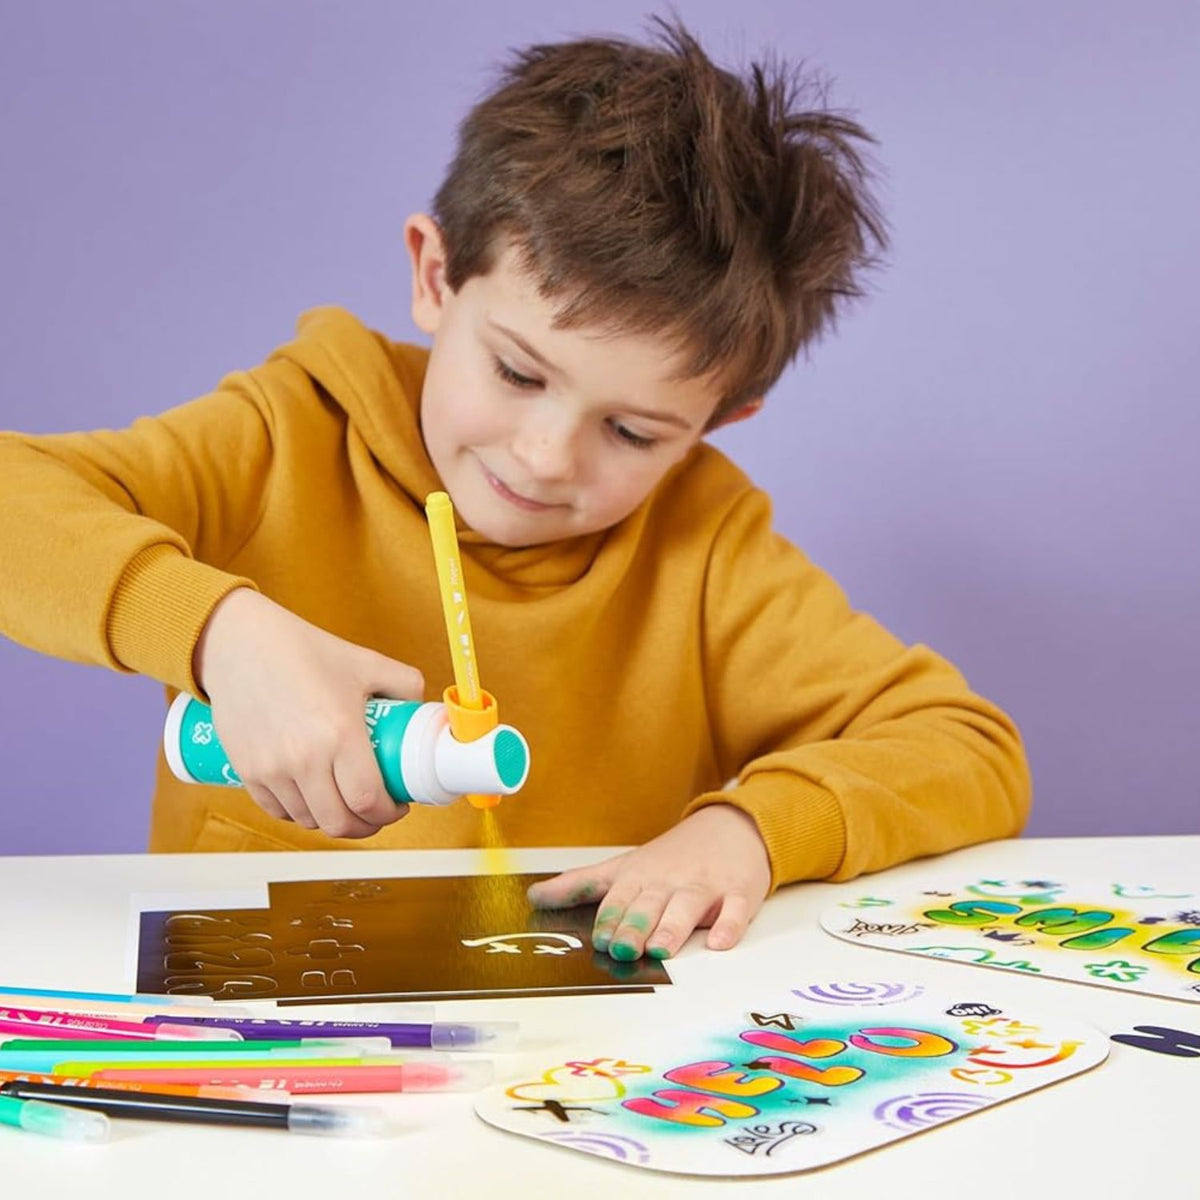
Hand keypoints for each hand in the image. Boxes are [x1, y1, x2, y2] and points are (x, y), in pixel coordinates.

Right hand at [193, 588, 424, 837]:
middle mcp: (304, 758)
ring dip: (333, 820)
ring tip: (346, 803)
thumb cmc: (301, 650)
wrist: (239, 643)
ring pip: (309, 821)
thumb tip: (421, 708)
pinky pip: (278, 810)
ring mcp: (271, 769)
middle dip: (366, 825)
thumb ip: (404, 683)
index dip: (389, 813)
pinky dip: (300, 813)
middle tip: (376, 813)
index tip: (397, 806)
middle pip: (339, 822)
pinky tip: (314, 798)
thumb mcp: (364, 661)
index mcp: (339, 733)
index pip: (368, 800)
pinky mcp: (246, 771)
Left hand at [527, 805, 771, 959]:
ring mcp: (706, 886)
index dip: (609, 919)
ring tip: (661, 949)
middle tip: (623, 949)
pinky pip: (736, 910)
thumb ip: (581, 884)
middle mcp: (670, 881)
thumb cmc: (673, 856)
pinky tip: (720, 941)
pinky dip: (729, 925)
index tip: (599, 939)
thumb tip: (533, 897)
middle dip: (635, 926)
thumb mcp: (625, 866)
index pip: (620, 898)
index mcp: (641, 876)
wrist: (732, 827)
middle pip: (650, 904)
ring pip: (688, 906)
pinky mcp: (739, 891)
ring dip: (674, 927)